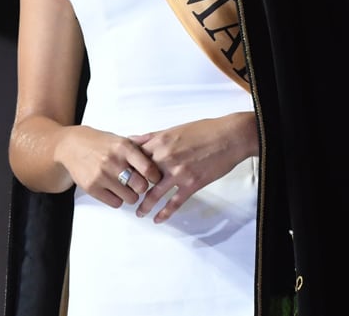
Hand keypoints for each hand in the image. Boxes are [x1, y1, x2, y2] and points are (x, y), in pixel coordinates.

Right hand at [56, 127, 163, 208]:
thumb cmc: (99, 143)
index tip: (156, 178)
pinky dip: (118, 199)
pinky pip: (116, 203)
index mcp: (124, 147)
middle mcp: (114, 161)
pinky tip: (114, 190)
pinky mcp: (92, 188)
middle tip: (139, 183)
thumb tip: (160, 155)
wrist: (71, 146)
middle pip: (141, 186)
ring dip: (131, 195)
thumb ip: (138, 148)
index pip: (149, 168)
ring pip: (130, 198)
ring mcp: (102, 176)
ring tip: (126, 187)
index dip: (156, 176)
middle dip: (143, 187)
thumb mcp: (119, 139)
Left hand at [130, 112, 257, 222]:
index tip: (119, 176)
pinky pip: (175, 202)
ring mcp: (178, 173)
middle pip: (141, 177)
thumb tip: (134, 141)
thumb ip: (153, 137)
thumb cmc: (204, 130)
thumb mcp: (175, 129)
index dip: (125, 168)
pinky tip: (158, 219)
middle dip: (131, 188)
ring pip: (155, 193)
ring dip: (144, 206)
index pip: (134, 157)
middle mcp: (166, 158)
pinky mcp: (192, 184)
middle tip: (125, 197)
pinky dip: (165, 212)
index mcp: (160, 142)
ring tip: (139, 213)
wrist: (229, 136)